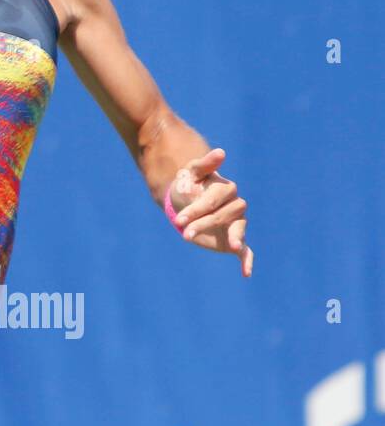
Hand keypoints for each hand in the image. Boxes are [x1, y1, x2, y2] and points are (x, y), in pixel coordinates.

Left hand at [169, 147, 252, 276]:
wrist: (186, 200)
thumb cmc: (188, 185)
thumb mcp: (191, 173)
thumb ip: (204, 165)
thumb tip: (221, 152)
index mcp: (225, 189)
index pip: (214, 200)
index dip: (197, 209)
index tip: (179, 220)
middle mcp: (235, 205)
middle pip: (223, 216)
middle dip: (203, 224)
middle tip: (184, 233)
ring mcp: (236, 222)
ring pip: (236, 230)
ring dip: (228, 237)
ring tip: (231, 245)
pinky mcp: (234, 239)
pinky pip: (246, 250)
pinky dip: (247, 260)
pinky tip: (246, 273)